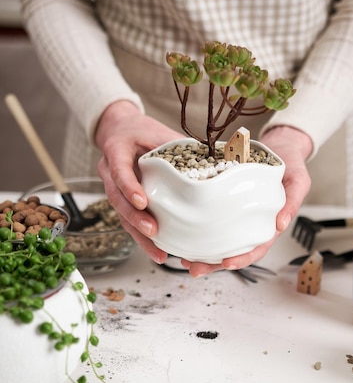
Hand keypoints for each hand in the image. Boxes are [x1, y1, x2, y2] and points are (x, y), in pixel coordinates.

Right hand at [95, 100, 181, 263]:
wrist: (120, 130)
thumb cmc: (141, 131)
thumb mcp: (158, 131)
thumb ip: (177, 144)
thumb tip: (212, 156)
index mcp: (116, 150)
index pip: (119, 170)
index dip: (129, 187)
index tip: (142, 202)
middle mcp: (109, 171)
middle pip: (117, 199)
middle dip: (134, 218)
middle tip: (152, 231)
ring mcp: (112, 187)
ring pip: (121, 215)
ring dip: (138, 234)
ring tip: (157, 252)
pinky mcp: (121, 200)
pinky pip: (128, 220)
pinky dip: (141, 236)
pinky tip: (156, 250)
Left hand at [181, 126, 312, 276]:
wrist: (281, 147)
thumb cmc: (291, 166)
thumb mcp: (298, 181)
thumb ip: (292, 201)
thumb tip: (281, 225)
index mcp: (268, 225)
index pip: (256, 248)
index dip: (242, 259)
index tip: (226, 263)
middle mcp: (250, 224)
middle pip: (232, 251)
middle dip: (213, 264)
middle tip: (194, 269)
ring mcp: (236, 215)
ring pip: (218, 240)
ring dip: (201, 253)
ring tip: (183, 260)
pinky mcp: (224, 203)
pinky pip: (210, 219)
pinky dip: (197, 229)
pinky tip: (182, 233)